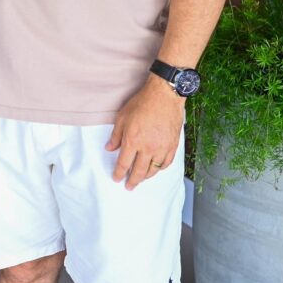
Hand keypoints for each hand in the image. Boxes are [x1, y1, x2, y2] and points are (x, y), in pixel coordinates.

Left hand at [106, 76, 183, 190]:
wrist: (165, 96)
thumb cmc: (142, 103)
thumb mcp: (122, 117)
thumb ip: (116, 136)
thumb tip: (110, 149)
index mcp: (132, 141)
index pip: (124, 163)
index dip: (119, 173)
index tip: (116, 179)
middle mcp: (148, 148)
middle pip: (139, 171)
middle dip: (132, 181)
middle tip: (129, 186)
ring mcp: (162, 148)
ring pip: (153, 170)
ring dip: (146, 177)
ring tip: (141, 179)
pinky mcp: (173, 145)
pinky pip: (166, 163)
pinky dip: (160, 169)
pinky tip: (156, 169)